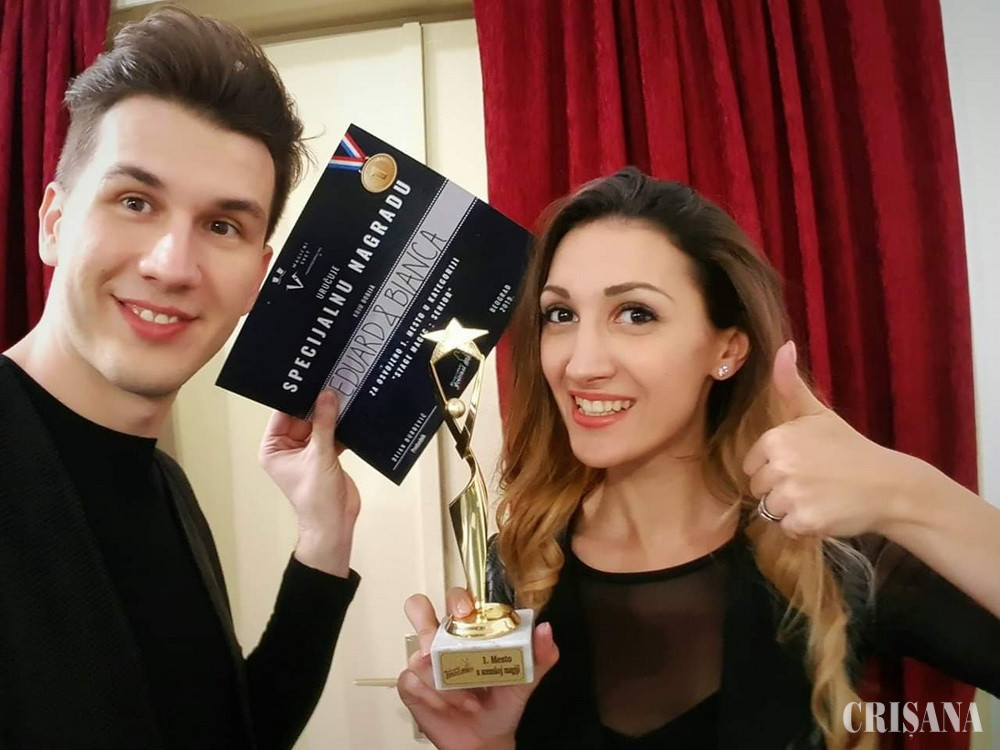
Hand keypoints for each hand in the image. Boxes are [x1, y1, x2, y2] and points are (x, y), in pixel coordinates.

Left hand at [259, 389, 360, 575]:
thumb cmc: (315, 498)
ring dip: (332, 414)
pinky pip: (332, 433)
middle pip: (302, 417)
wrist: (334, 524)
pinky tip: (353, 412)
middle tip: (333, 381)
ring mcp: (307, 451)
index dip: (297, 398)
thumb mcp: (319, 456)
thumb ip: (324, 424)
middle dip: (318, 404)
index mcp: (274, 448)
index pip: (283, 414)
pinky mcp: (325, 455)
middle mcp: (287, 448)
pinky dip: (342, 426)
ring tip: (346, 392)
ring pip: (319, 424)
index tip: (311, 379)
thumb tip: (327, 395)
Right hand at [397, 589, 558, 749]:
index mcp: (469, 629)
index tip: (467, 610)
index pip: (456, 598)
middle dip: (424, 620)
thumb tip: (545, 631)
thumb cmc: (502, 701)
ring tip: (470, 698)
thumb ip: (540, 654)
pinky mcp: (413, 686)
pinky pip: (413, 682)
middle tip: (438, 642)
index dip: (457, 598)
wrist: (487, 738)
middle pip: (418, 609)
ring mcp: (424, 662)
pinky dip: (435, 697)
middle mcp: (443, 640)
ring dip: (445, 681)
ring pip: (418, 655)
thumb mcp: (526, 678)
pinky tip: (452, 706)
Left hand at [742, 341, 923, 538]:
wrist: (890, 485)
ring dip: (792, 510)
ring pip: (771, 510)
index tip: (803, 465)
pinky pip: (787, 529)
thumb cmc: (849, 449)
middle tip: (814, 482)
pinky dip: (804, 527)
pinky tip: (825, 512)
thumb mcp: (817, 414)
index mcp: (777, 439)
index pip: (752, 465)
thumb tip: (782, 346)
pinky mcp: (805, 521)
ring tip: (820, 497)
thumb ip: (790, 385)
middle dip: (781, 490)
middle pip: (758, 489)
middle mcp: (781, 466)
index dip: (774, 469)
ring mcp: (793, 495)